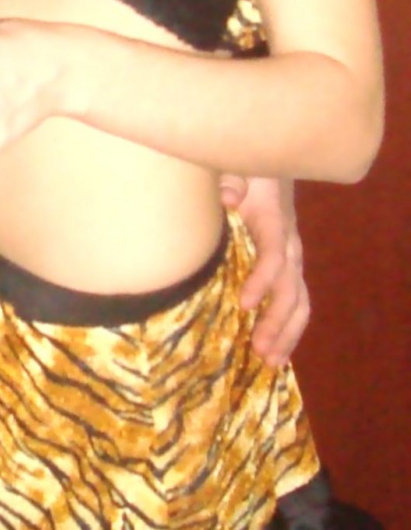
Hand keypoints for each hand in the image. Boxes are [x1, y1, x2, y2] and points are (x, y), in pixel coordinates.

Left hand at [220, 173, 308, 366]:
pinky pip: (296, 302)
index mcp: (275, 222)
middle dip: (277, 320)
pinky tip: (277, 354)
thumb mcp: (235, 168)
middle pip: (291, 287)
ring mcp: (291, 258)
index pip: (274, 255)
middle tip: (259, 349)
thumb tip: (231, 197)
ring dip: (286, 333)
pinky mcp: (288, 268)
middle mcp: (289, 244)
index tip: (244, 303)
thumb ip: (231, 180)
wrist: (265, 168)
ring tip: (270, 362)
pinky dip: (288, 330)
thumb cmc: (243, 172)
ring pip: (299, 301)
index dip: (263, 280)